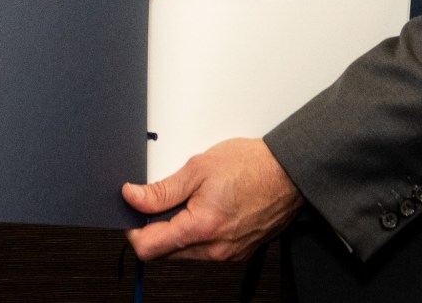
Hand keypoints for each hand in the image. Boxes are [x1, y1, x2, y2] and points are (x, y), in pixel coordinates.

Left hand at [123, 138, 301, 263]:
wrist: (288, 173)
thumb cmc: (251, 166)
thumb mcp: (197, 168)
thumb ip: (162, 190)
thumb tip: (133, 198)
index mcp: (201, 228)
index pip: (148, 248)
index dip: (133, 229)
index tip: (133, 211)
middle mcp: (214, 250)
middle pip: (163, 253)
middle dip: (154, 229)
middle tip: (161, 200)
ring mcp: (227, 254)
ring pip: (183, 252)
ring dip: (176, 231)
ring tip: (189, 200)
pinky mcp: (237, 253)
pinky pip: (203, 250)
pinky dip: (196, 233)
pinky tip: (205, 209)